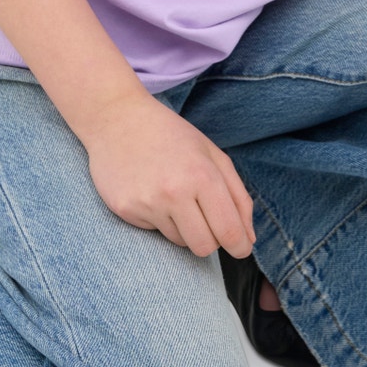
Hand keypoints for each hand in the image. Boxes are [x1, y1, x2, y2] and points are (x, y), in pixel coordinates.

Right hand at [85, 94, 256, 257]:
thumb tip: (249, 239)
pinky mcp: (125, 210)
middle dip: (211, 240)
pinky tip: (151, 192)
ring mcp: (147, 203)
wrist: (117, 119)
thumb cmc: (170, 135)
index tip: (241, 246)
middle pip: (205, 247)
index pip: (229, 232)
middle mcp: (175, 192)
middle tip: (206, 219)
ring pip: (180, 242)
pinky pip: (154, 231)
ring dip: (184, 228)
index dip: (240, 245)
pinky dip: (159, 219)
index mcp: (202, 175)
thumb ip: (238, 197)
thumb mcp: (212, 154)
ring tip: (173, 196)